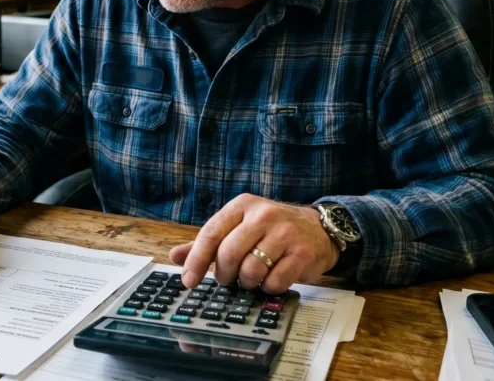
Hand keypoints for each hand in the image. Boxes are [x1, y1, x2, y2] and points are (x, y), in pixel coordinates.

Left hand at [169, 194, 339, 293]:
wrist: (318, 228)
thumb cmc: (270, 230)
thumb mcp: (238, 227)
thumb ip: (209, 242)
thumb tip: (174, 256)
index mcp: (241, 206)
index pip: (211, 234)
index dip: (196, 260)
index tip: (188, 281)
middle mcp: (263, 215)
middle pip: (229, 254)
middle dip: (224, 275)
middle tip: (229, 280)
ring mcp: (284, 233)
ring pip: (251, 270)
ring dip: (247, 282)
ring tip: (252, 278)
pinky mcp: (302, 252)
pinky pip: (275, 281)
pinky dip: (269, 287)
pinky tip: (272, 279)